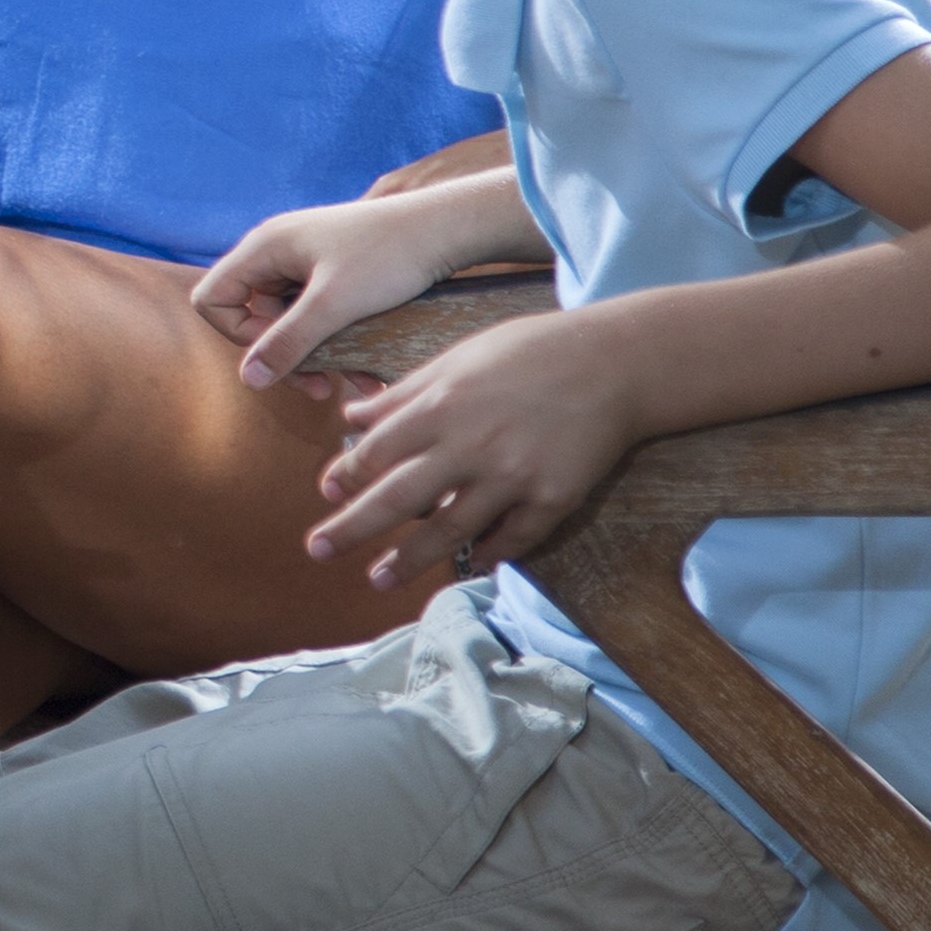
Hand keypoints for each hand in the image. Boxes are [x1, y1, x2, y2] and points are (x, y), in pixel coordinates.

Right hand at [193, 195, 465, 389]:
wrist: (446, 229)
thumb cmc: (388, 256)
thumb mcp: (334, 305)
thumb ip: (288, 343)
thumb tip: (248, 380)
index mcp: (264, 248)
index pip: (213, 298)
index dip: (238, 335)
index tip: (282, 352)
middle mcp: (278, 252)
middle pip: (253, 317)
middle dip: (286, 357)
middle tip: (321, 388)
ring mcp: (306, 262)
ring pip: (291, 323)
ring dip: (318, 358)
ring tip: (356, 385)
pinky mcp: (334, 274)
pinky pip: (319, 317)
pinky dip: (338, 344)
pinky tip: (370, 371)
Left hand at [310, 315, 648, 586]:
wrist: (613, 363)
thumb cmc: (529, 352)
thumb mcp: (457, 358)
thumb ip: (403, 394)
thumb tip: (353, 419)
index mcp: (442, 406)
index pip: (378, 452)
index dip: (348, 475)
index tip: (326, 493)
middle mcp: (471, 447)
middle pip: (400, 499)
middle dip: (353, 529)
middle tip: (317, 551)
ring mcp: (513, 477)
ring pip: (451, 530)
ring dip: (410, 559)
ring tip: (379, 578)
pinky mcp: (553, 499)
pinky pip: (512, 538)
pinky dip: (488, 554)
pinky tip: (468, 565)